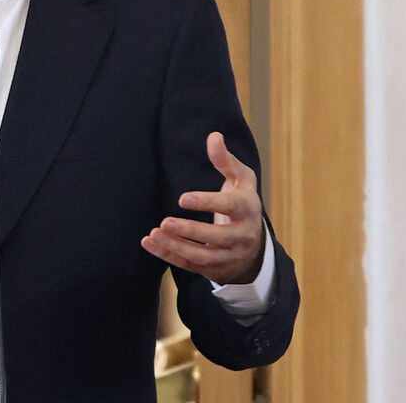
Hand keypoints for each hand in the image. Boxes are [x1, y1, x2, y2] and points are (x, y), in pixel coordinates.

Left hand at [142, 132, 265, 284]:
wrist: (254, 248)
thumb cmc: (242, 203)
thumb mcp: (241, 180)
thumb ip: (226, 159)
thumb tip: (213, 136)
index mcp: (248, 210)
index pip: (230, 207)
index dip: (207, 203)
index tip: (182, 198)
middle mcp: (242, 236)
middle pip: (217, 238)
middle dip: (190, 231)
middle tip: (165, 222)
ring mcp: (228, 256)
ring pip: (203, 256)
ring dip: (177, 247)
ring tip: (155, 233)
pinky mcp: (214, 269)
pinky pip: (190, 265)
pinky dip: (169, 255)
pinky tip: (151, 243)